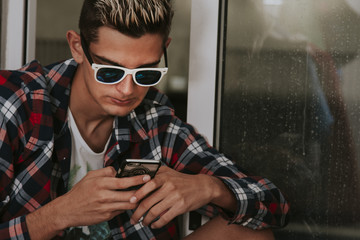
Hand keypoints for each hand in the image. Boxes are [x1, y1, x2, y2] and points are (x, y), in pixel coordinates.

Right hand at [27, 166, 151, 239]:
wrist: (67, 210)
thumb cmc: (80, 191)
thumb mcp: (90, 176)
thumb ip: (106, 172)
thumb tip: (118, 171)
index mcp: (101, 184)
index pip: (123, 182)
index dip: (137, 180)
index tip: (147, 177)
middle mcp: (104, 196)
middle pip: (129, 195)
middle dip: (142, 192)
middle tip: (150, 188)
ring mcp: (106, 208)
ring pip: (128, 205)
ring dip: (136, 200)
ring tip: (143, 195)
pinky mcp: (106, 217)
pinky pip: (121, 211)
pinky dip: (126, 206)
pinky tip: (129, 202)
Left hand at [129, 166, 218, 228]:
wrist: (203, 186)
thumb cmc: (184, 180)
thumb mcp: (169, 172)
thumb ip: (155, 174)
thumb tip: (138, 180)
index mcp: (164, 176)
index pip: (147, 185)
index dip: (137, 194)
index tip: (130, 201)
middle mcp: (169, 186)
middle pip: (148, 201)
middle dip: (137, 212)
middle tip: (133, 218)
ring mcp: (175, 197)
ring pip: (155, 211)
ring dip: (146, 220)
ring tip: (142, 222)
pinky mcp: (181, 207)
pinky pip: (165, 218)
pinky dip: (157, 223)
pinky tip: (154, 225)